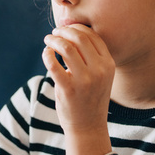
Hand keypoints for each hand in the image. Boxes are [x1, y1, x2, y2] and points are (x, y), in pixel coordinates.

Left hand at [42, 24, 114, 154]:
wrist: (88, 126)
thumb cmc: (90, 97)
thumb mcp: (100, 75)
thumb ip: (91, 56)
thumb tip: (70, 33)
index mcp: (108, 64)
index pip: (93, 36)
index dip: (76, 28)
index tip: (65, 29)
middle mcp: (99, 70)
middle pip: (79, 37)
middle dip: (63, 31)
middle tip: (54, 33)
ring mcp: (84, 80)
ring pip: (66, 47)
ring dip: (53, 40)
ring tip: (48, 41)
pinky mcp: (68, 89)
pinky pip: (53, 63)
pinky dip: (47, 54)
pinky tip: (46, 53)